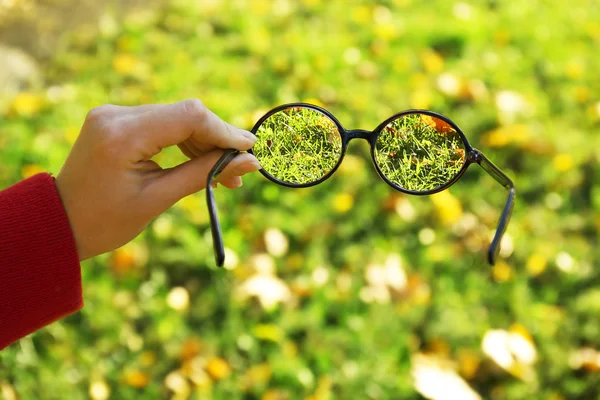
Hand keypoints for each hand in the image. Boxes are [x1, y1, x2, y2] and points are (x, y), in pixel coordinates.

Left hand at [55, 99, 259, 260]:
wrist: (59, 223)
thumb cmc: (105, 221)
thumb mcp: (159, 200)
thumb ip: (205, 175)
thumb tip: (250, 163)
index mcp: (122, 135)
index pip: (189, 116)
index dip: (225, 131)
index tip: (250, 151)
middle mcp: (116, 115)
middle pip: (185, 114)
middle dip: (217, 140)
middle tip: (239, 172)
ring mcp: (114, 114)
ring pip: (177, 117)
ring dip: (203, 142)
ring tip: (224, 175)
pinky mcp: (117, 120)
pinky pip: (162, 122)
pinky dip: (184, 141)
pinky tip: (200, 162)